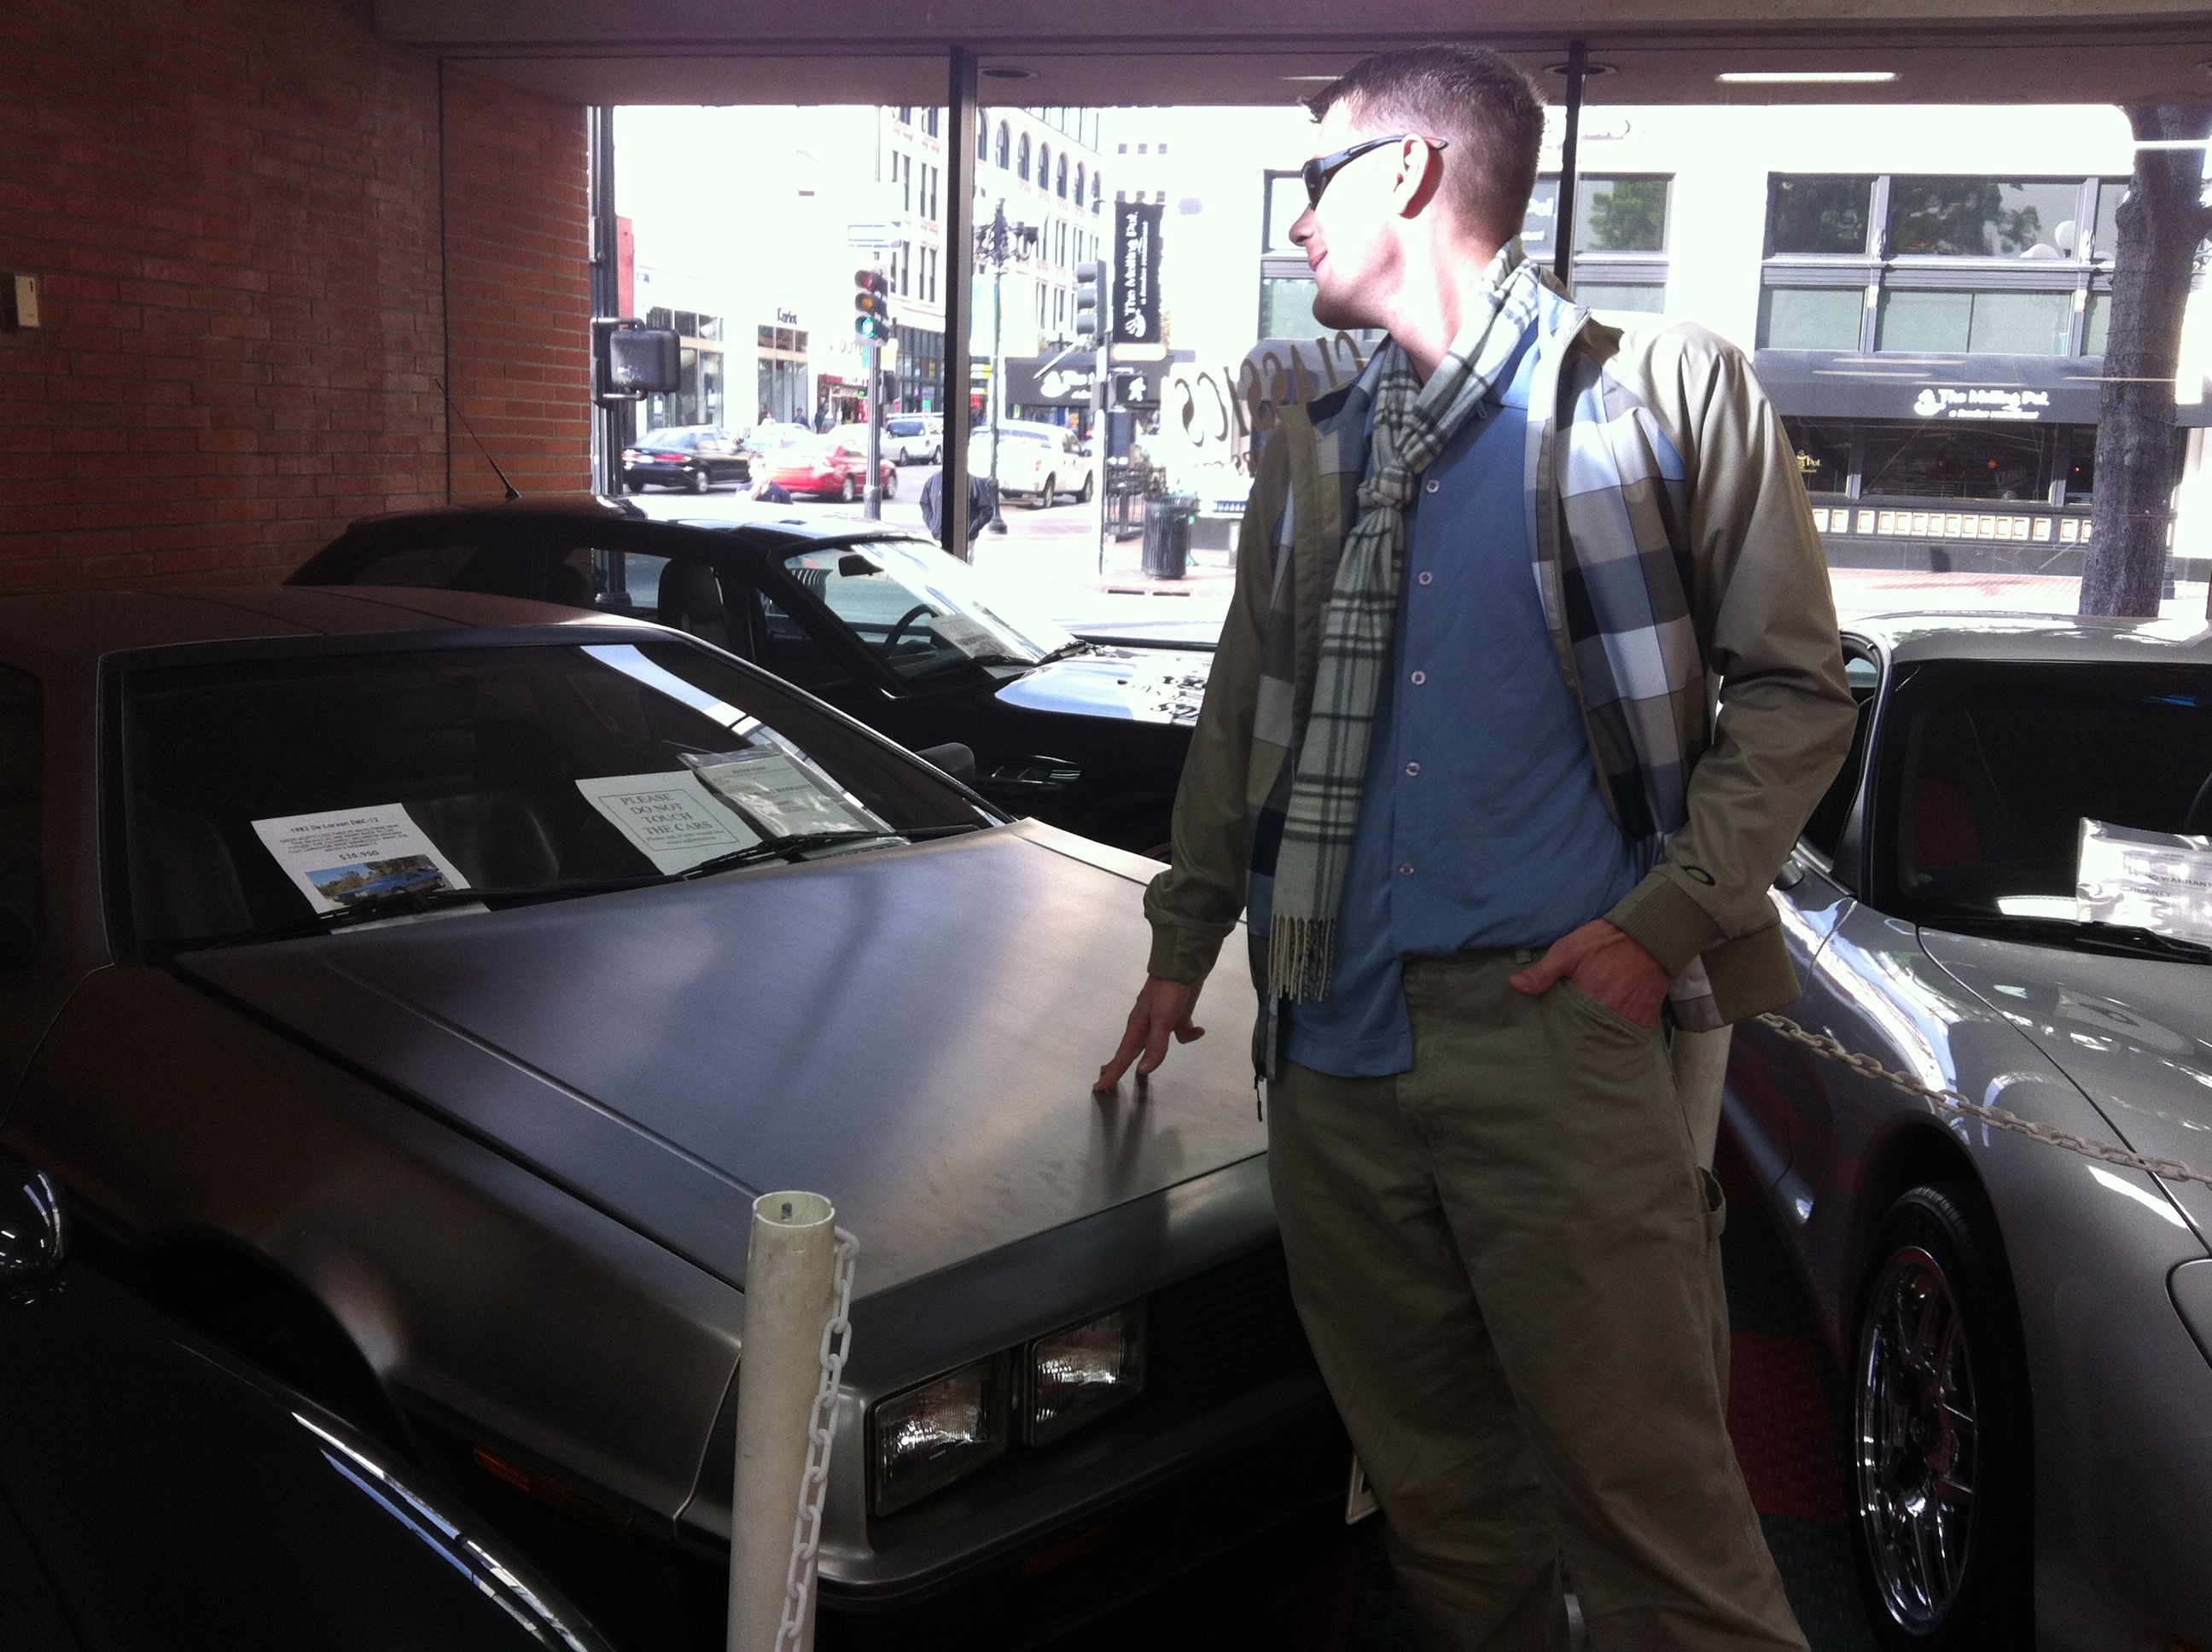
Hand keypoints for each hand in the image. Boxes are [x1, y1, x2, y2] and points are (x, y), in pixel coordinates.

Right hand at [1095, 978, 1204, 1090]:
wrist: (1183, 964)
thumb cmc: (1169, 992)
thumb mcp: (1163, 1020)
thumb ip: (1155, 1046)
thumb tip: (1143, 1071)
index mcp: (1138, 1027)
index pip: (1122, 1056)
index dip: (1112, 1073)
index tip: (1100, 1087)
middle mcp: (1146, 1026)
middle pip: (1133, 1051)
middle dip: (1123, 1065)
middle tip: (1110, 1079)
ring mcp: (1161, 1020)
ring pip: (1157, 1043)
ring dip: (1159, 1052)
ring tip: (1157, 1061)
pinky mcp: (1176, 1014)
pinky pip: (1180, 1031)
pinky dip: (1190, 1032)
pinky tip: (1199, 1029)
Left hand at [1508, 919, 1670, 1029]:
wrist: (1650, 934)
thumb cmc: (1605, 942)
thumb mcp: (1568, 951)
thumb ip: (1543, 972)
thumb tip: (1514, 986)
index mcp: (1588, 1003)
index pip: (1567, 1031)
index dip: (1558, 1033)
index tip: (1549, 1036)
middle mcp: (1610, 1017)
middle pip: (1588, 1037)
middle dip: (1577, 1039)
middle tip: (1564, 1041)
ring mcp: (1631, 1020)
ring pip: (1608, 1037)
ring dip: (1597, 1037)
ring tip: (1584, 1038)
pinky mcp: (1646, 1018)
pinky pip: (1628, 1034)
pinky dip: (1617, 1033)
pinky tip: (1606, 1031)